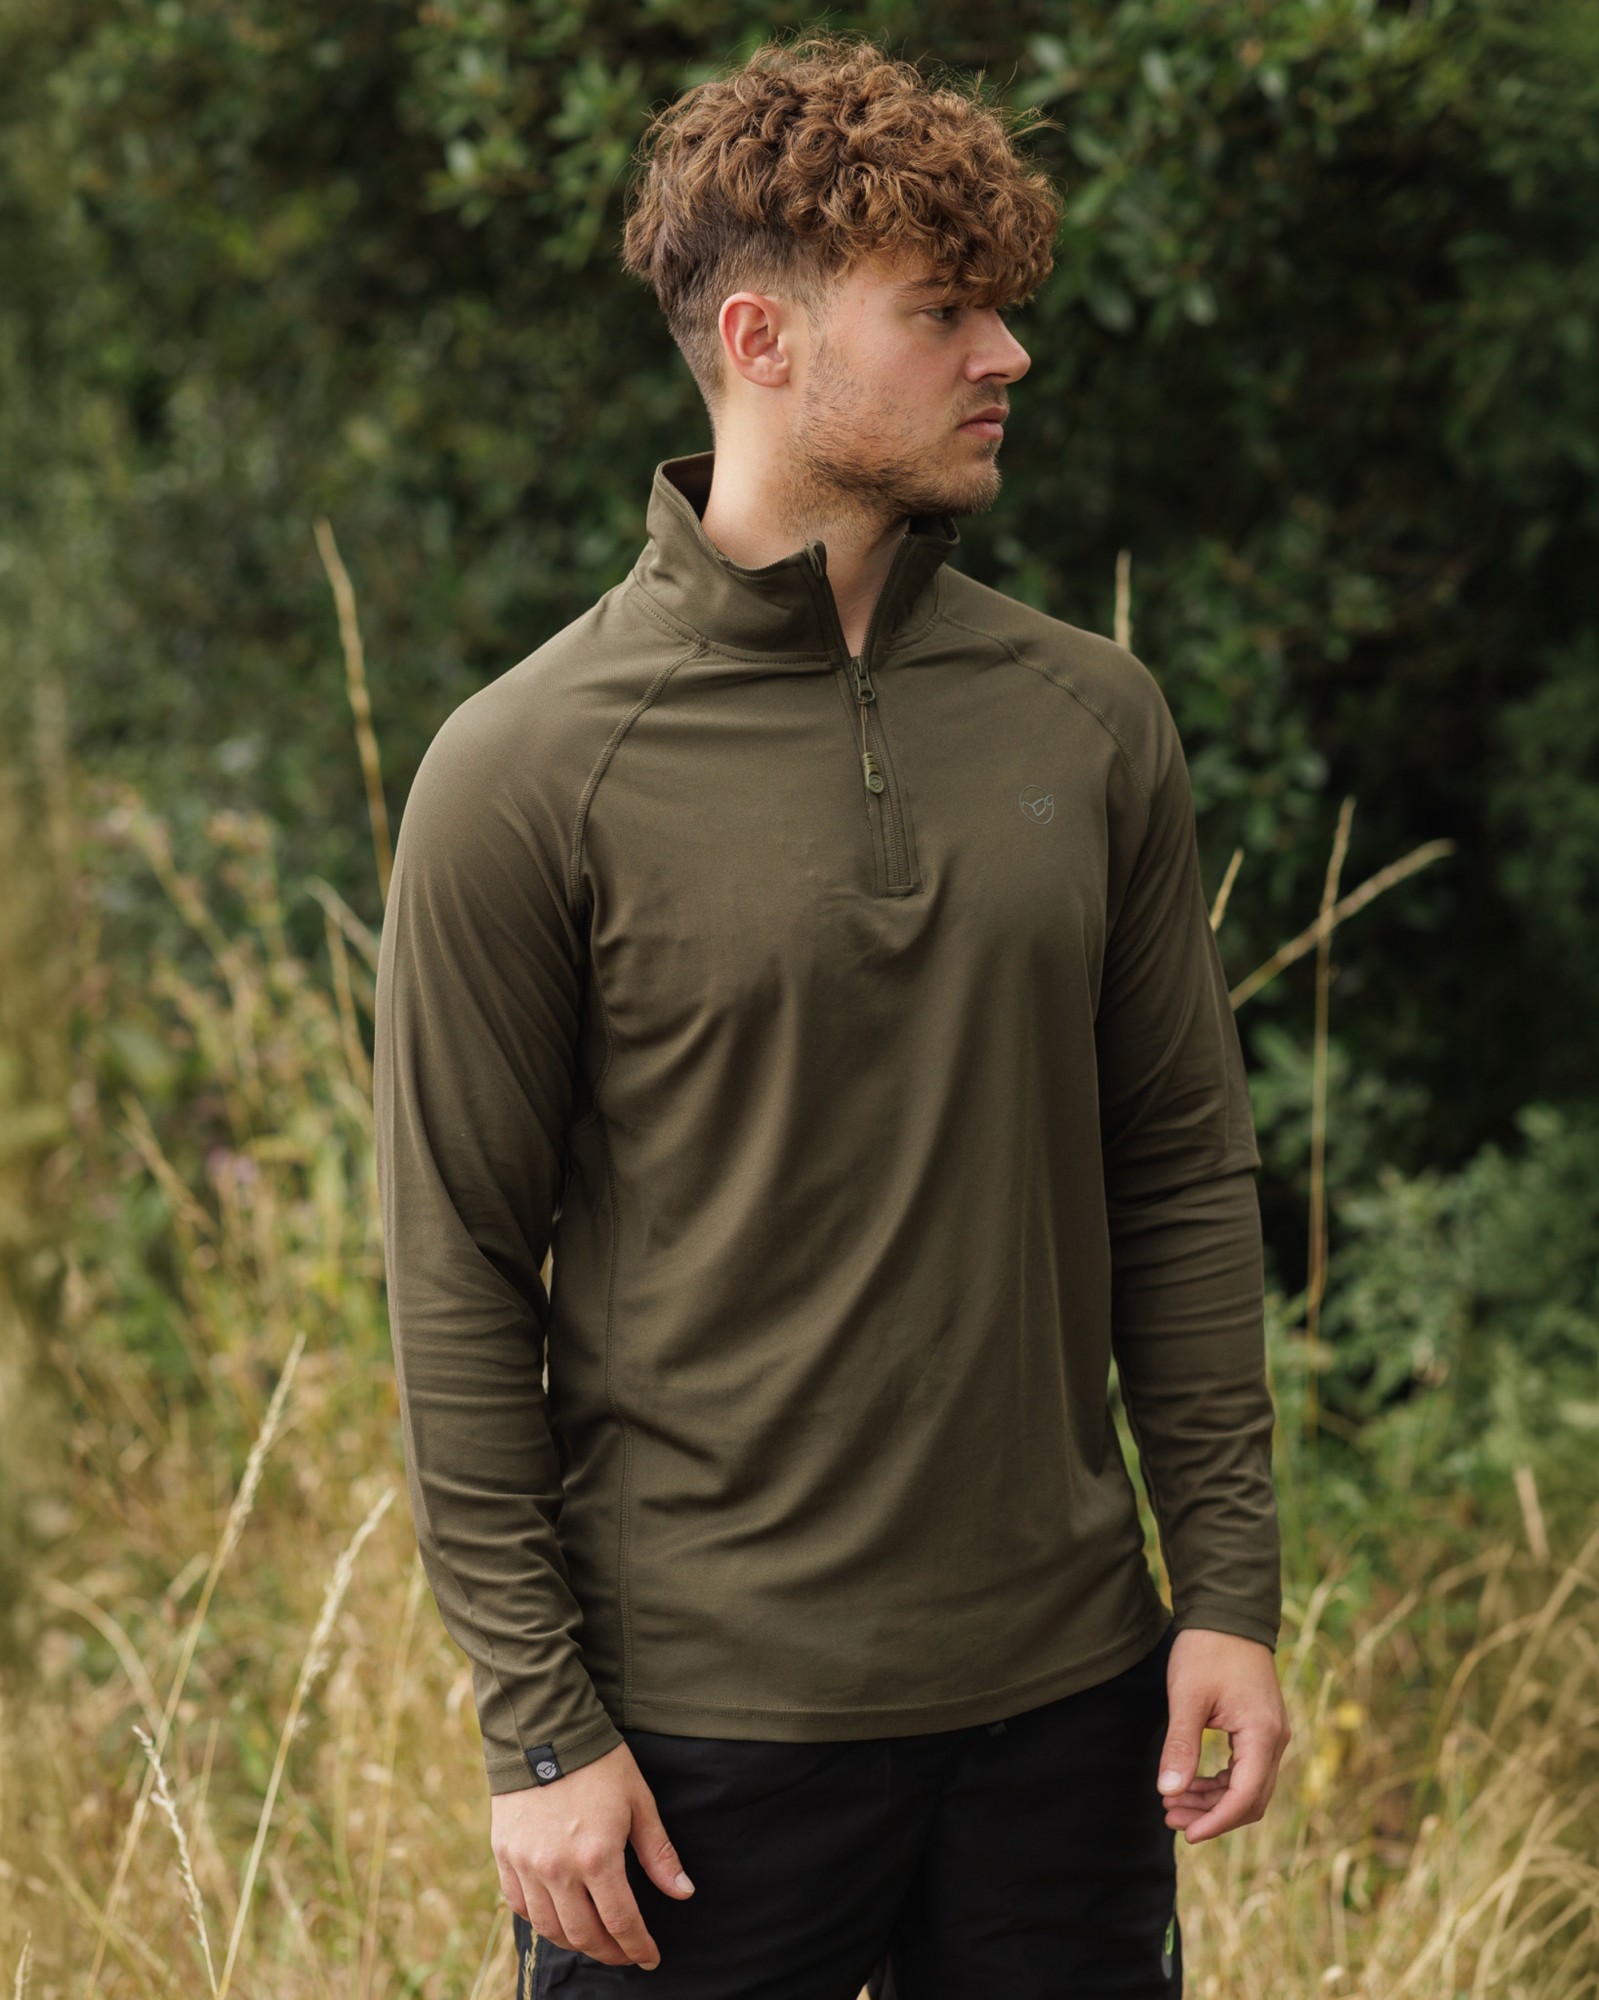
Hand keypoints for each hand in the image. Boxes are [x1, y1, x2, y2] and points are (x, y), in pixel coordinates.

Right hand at [491, 1740, 695, 1968]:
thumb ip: (658, 1853)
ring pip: (549, 1928)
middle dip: (610, 1952)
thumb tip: (683, 1892)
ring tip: (594, 1939)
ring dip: (575, 1942)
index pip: (621, 1922)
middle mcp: (558, 1870)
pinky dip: (540, 1920)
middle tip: (625, 1952)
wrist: (543, 1729)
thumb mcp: (638, 1801)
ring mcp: (526, 1865)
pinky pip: (519, 1905)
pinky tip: (556, 1917)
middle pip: (584, 1935)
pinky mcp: (504, 1855)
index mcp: (597, 1857)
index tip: (650, 1957)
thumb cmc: (599, 1763)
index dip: (638, 1946)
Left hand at [1156, 1627, 1290, 1842]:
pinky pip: (1246, 1769)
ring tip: (1173, 1804)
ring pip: (1248, 1786)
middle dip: (1211, 1814)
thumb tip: (1169, 1792)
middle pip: (1250, 1798)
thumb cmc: (1206, 1650)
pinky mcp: (1261, 1728)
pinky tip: (1191, 1783)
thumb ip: (1180, 1746)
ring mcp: (1272, 1734)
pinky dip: (1220, 1782)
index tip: (1186, 1834)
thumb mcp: (1186, 1697)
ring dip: (1213, 1800)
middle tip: (1170, 1817)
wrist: (1227, 1613)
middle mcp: (1275, 1739)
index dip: (1216, 1821)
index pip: (1245, 1797)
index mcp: (1262, 1734)